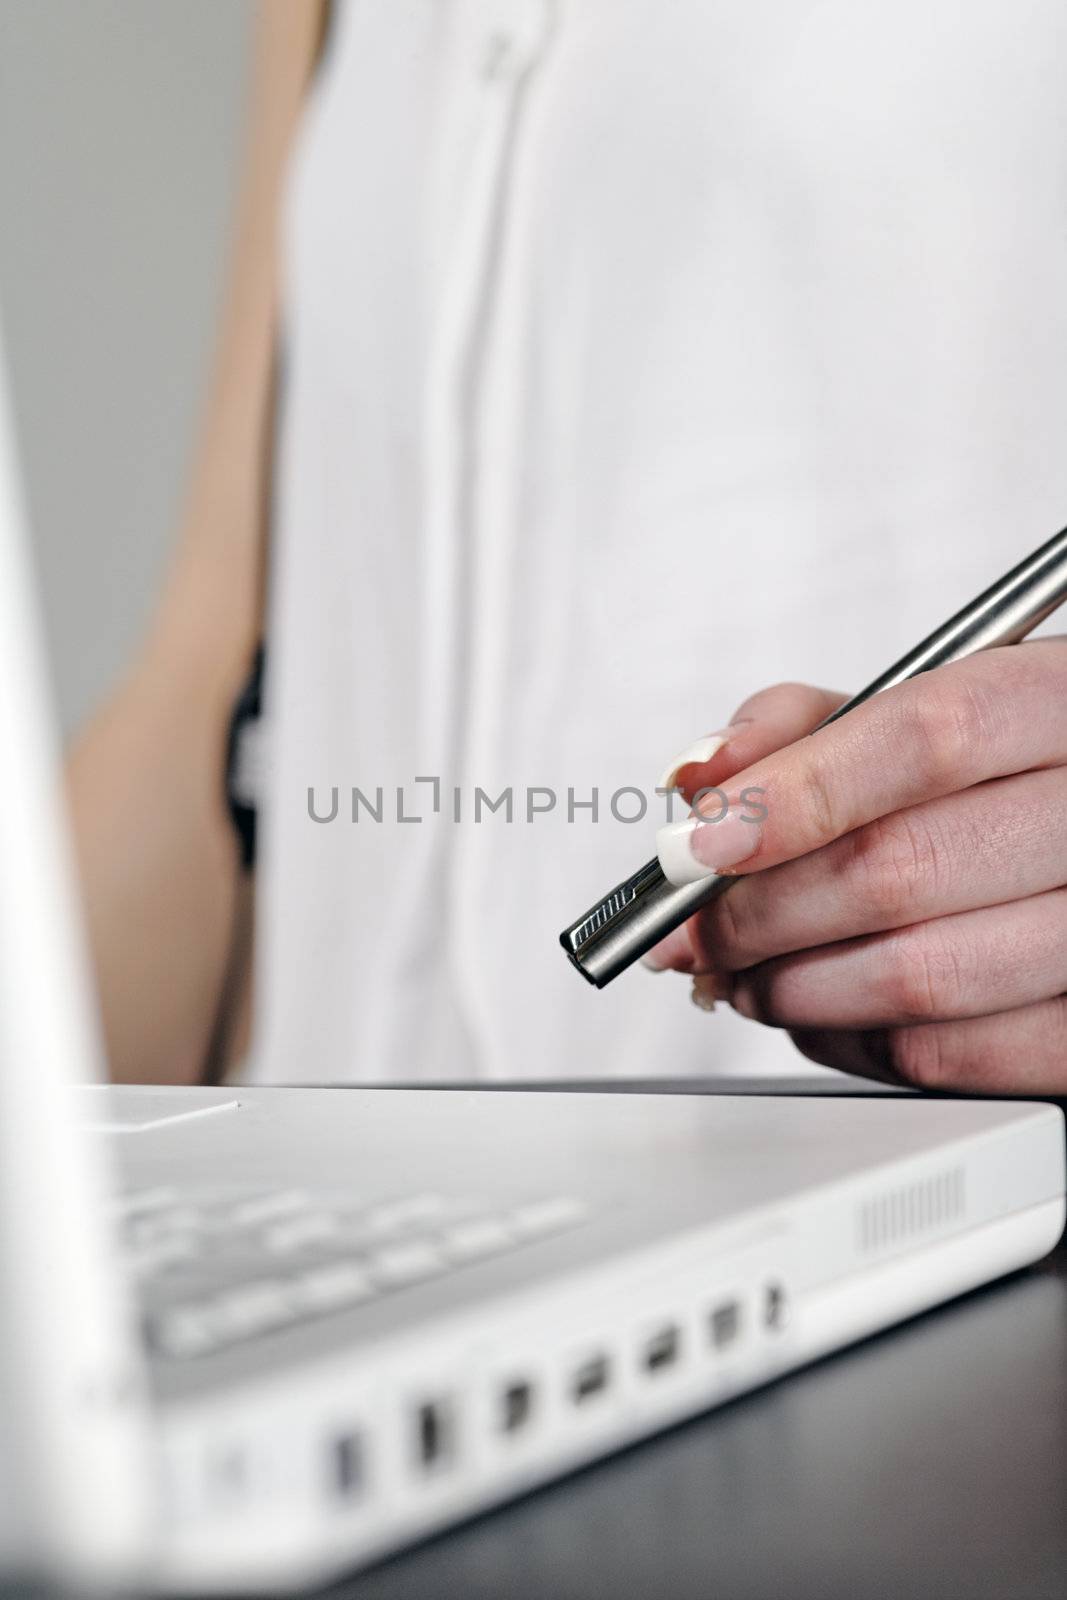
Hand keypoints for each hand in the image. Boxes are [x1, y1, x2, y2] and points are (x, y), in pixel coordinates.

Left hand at [647, 642, 1066, 1091]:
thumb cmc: (1000, 773)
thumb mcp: (919, 708)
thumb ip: (805, 726)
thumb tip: (701, 778)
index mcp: (1058, 703)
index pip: (924, 741)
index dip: (792, 799)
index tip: (699, 843)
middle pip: (902, 869)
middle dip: (759, 910)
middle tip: (693, 925)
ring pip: (920, 978)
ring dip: (791, 987)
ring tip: (742, 971)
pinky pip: (952, 1059)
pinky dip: (850, 1042)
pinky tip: (815, 1011)